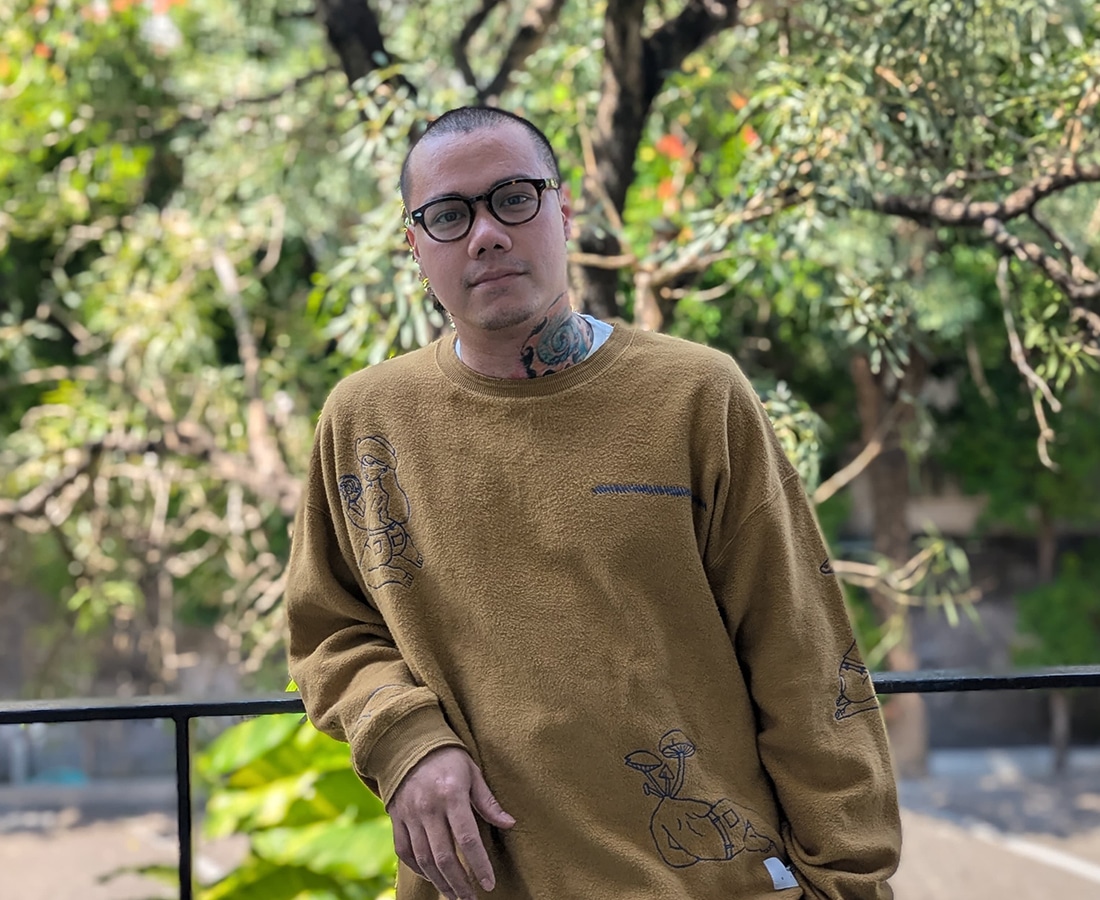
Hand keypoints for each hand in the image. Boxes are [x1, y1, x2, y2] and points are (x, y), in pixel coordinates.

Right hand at [387, 747, 514, 899]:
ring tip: (455, 895)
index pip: (468, 838)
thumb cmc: (448, 757)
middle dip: (459, 884)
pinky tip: (432, 877)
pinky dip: (418, 868)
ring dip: (440, 882)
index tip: (489, 883)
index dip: (479, 865)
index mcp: (451, 795)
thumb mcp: (472, 772)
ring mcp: (409, 815)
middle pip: (444, 856)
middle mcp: (428, 808)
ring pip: (424, 859)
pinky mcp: (396, 819)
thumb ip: (488, 801)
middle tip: (471, 899)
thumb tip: (510, 823)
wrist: (408, 743)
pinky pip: (405, 851)